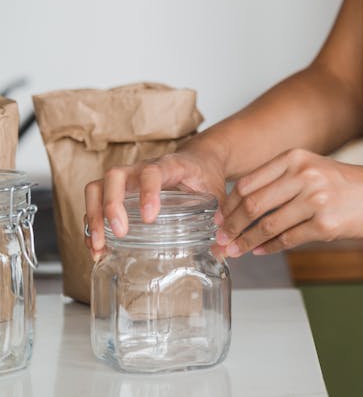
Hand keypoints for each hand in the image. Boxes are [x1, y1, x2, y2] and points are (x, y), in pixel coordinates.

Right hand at [83, 146, 225, 258]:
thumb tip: (224, 249)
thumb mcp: (217, 192)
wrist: (200, 159)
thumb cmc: (205, 174)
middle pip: (116, 176)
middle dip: (112, 205)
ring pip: (98, 186)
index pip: (153, 171)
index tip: (150, 217)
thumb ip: (221, 217)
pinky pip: (96, 201)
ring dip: (94, 216)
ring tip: (98, 246)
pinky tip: (96, 247)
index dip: (148, 192)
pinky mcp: (119, 191)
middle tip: (119, 233)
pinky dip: (91, 225)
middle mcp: (143, 168)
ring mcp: (128, 179)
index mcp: (170, 165)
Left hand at [214, 148, 362, 256]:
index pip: (248, 182)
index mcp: (295, 157)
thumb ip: (281, 180)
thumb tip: (241, 206)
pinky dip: (268, 248)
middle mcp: (304, 174)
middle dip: (230, 226)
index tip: (216, 221)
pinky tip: (259, 251)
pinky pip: (287, 240)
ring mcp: (315, 199)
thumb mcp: (313, 168)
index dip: (227, 206)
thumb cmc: (347, 183)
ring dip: (245, 242)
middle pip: (252, 203)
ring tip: (234, 252)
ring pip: (266, 224)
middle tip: (219, 241)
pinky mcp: (325, 224)